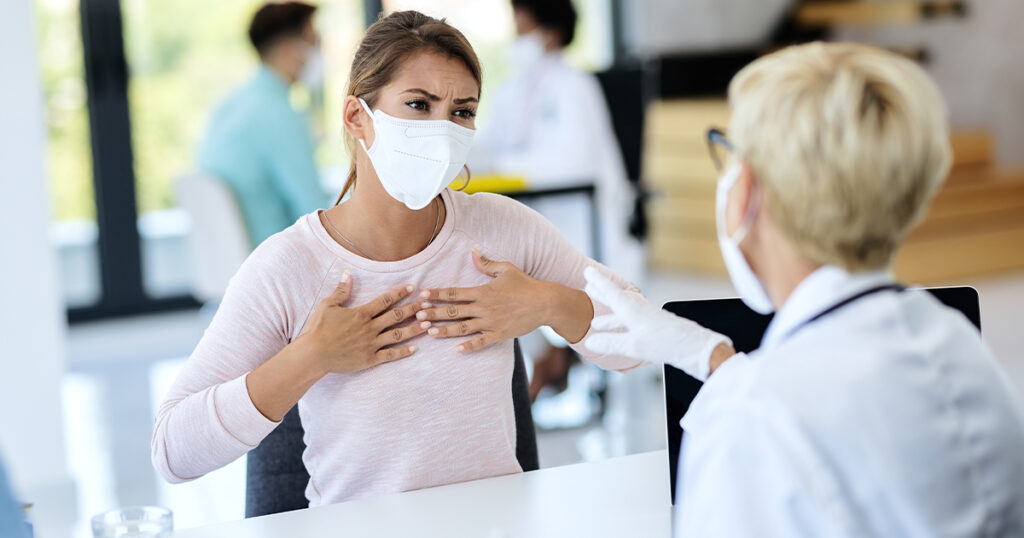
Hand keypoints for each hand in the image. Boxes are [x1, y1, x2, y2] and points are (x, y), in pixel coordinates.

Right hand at [299, 272, 427, 374]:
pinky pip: (390, 355)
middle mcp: (369, 328)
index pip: (385, 300)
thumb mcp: (328, 305)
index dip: (400, 293)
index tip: (413, 287)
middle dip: (414, 309)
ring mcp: (371, 344)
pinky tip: (415, 348)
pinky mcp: (369, 359)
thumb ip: (342, 291)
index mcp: (361, 314)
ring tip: (428, 324)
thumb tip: (348, 273)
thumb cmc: (317, 329)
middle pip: (396, 316)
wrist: (312, 354)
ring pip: (397, 335)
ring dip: (414, 329)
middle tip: (429, 304)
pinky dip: (403, 352)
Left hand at [415, 249, 591, 352]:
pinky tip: (456, 350)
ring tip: (429, 332)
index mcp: (483, 291)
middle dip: (434, 313)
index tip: (422, 295)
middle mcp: (484, 307)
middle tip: (416, 316)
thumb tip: (473, 250)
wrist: (545, 303)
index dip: (437, 294)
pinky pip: (482, 342)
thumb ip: (486, 263)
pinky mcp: (500, 334)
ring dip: (445, 330)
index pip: (455, 293)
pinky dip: (469, 346)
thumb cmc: (526, 284)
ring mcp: (491, 322)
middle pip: (454, 311)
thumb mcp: (506, 269)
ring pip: (463, 328)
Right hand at [582, 267, 733, 380]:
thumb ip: (611, 343)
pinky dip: (621, 326)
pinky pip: (632, 324)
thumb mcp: (634, 346)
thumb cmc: (668, 344)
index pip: (611, 292)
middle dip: (602, 295)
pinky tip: (621, 335)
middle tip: (588, 288)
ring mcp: (649, 320)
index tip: (588, 271)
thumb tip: (591, 341)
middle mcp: (640, 311)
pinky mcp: (656, 330)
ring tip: (596, 322)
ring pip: (624, 314)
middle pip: (617, 300)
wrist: (697, 349)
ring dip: (609, 316)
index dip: (598, 282)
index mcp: (633, 310)